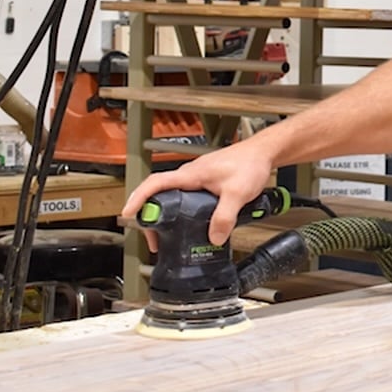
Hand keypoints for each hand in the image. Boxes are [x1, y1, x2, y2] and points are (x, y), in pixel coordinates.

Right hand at [121, 138, 278, 249]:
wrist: (263, 153)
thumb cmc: (250, 163)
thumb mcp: (238, 193)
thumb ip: (225, 216)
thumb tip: (214, 237)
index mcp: (191, 174)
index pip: (155, 183)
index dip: (139, 198)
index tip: (129, 213)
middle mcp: (190, 175)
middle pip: (159, 194)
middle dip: (150, 215)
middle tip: (151, 237)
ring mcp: (196, 178)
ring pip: (172, 196)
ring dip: (166, 215)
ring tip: (166, 236)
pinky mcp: (205, 182)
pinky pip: (185, 197)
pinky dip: (181, 212)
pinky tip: (189, 224)